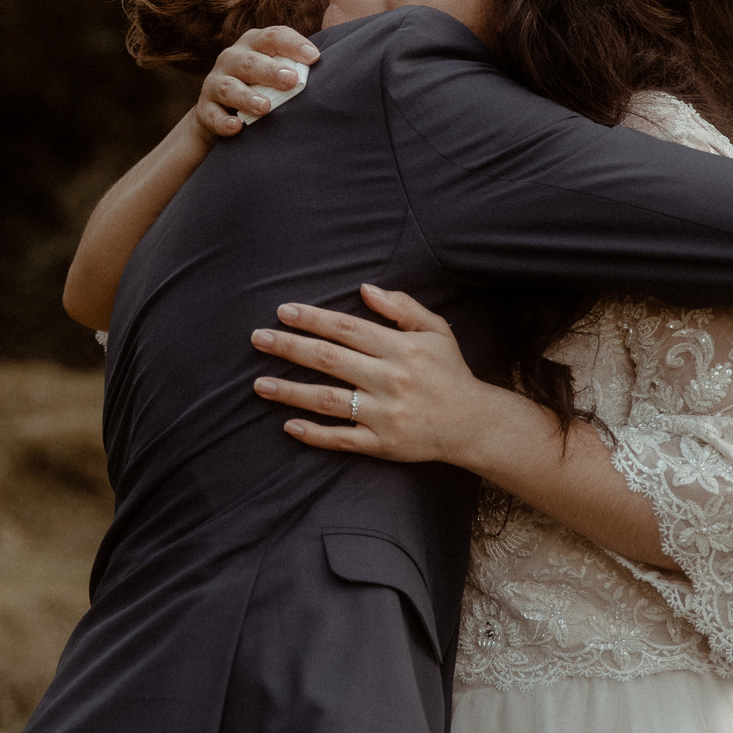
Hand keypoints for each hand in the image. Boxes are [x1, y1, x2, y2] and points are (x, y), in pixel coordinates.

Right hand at [192, 26, 317, 142]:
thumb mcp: (276, 72)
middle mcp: (232, 58)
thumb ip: (297, 66)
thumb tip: (335, 66)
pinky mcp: (205, 109)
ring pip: (229, 87)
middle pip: (250, 61)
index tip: (314, 57)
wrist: (221, 115)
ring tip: (265, 107)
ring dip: (246, 96)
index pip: (273, 36)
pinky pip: (212, 115)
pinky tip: (236, 127)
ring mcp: (215, 83)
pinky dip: (223, 122)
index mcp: (253, 44)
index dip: (293, 44)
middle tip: (291, 80)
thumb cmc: (262, 87)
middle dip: (270, 70)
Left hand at [250, 283, 504, 459]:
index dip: (313, 319)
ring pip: (329, 400)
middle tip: (258, 338)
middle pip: (330, 360)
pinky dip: (315, 434)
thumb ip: (401, 307)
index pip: (347, 328)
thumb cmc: (449, 372)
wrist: (474, 424)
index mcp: (401, 348)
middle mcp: (390, 379)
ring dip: (291, 391)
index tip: (283, 312)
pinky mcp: (383, 444)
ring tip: (259, 384)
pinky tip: (289, 425)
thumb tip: (365, 288)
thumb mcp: (436, 330)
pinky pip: (343, 440)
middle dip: (290, 348)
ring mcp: (385, 414)